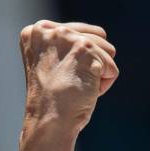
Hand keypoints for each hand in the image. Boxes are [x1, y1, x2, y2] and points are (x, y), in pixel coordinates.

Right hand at [15, 20, 117, 150]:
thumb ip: (66, 44)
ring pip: (108, 51)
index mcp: (37, 31)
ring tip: (76, 86)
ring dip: (99, 73)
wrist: (49, 120)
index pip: (81, 31)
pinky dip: (104, 84)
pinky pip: (112, 69)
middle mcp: (51, 30)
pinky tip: (84, 91)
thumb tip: (101, 33)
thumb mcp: (52, 62)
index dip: (82, 58)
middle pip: (99, 38)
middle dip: (92, 64)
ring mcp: (68, 38)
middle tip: (68, 82)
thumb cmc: (53, 98)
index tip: (64, 75)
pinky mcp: (86, 50)